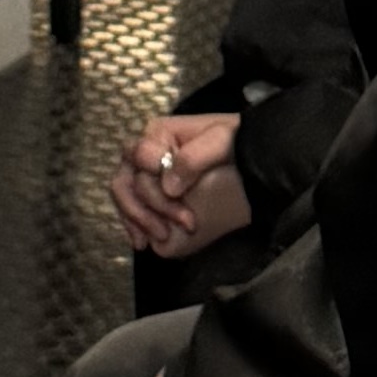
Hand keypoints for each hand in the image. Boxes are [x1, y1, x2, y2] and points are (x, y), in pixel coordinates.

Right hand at [111, 110, 254, 262]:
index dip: (153, 178)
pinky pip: (131, 211)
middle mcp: (145, 154)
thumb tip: (168, 187)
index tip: (179, 195)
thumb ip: (194, 158)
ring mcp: (145, 177)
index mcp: (159, 134)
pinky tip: (145, 242)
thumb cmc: (236, 145)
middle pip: (128, 180)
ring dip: (139, 220)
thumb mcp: (222, 142)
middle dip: (151, 207)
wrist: (251, 163)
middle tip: (185, 224)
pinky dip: (134, 227)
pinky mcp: (151, 197)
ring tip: (162, 238)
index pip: (140, 156)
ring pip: (124, 197)